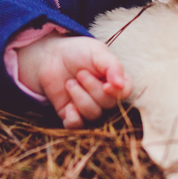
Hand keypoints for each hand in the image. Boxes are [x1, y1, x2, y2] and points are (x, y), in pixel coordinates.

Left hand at [15, 35, 131, 128]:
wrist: (52, 56)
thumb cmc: (79, 52)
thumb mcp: (97, 52)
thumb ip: (112, 66)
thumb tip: (121, 85)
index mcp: (115, 80)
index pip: (126, 92)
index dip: (117, 92)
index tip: (106, 85)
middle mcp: (106, 96)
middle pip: (108, 103)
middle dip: (92, 88)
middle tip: (80, 73)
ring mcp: (89, 107)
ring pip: (93, 114)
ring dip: (79, 97)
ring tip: (69, 83)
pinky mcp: (72, 115)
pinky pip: (77, 126)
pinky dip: (73, 118)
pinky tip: (68, 106)